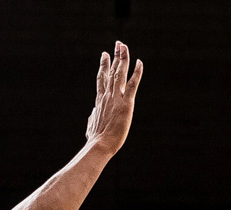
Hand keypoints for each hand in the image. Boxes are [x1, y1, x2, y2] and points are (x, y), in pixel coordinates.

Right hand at [83, 42, 142, 156]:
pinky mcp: (126, 103)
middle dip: (115, 56)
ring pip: (120, 73)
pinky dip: (137, 72)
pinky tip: (140, 62)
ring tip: (124, 45)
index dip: (103, 66)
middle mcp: (107, 95)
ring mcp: (116, 98)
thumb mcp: (91, 126)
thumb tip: (92, 114)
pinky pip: (133, 84)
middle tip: (118, 44)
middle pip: (110, 71)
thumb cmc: (96, 139)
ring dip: (123, 58)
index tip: (104, 55)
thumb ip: (92, 118)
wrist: (100, 145)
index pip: (102, 79)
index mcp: (99, 101)